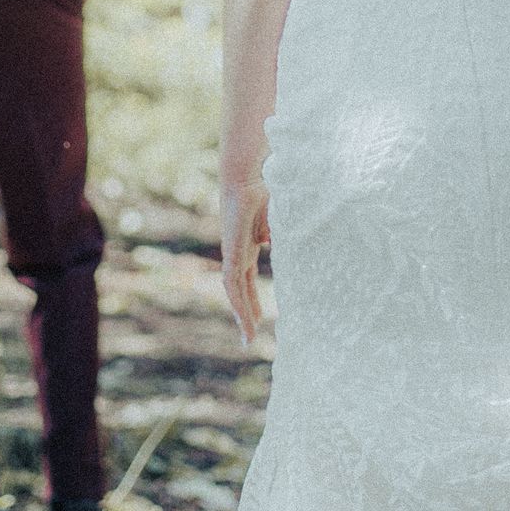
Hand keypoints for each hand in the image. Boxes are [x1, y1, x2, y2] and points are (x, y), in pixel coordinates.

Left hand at [220, 176, 270, 344]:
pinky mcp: (232, 251)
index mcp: (249, 242)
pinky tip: (245, 319)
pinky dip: (239, 302)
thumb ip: (276, 231)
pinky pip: (233, 282)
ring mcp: (233, 252)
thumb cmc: (264, 187)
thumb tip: (273, 243)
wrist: (247, 174)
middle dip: (246, 311)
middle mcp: (238, 250)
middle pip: (240, 288)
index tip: (260, 317)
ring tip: (248, 336)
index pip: (248, 277)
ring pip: (235, 291)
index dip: (252, 297)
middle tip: (250, 335)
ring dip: (242, 314)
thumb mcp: (277, 217)